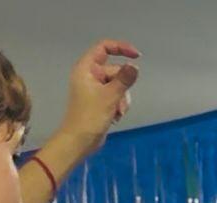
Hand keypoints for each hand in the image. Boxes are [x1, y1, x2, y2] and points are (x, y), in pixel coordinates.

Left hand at [54, 40, 140, 157]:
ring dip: (122, 99)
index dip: (121, 48)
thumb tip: (135, 66)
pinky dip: (118, 105)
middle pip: (115, 71)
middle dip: (122, 87)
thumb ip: (124, 79)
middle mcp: (89, 76)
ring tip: (117, 113)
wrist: (79, 141)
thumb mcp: (110, 96)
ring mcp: (94, 89)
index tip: (137, 56)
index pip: (104, 48)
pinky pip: (115, 96)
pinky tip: (115, 117)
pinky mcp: (99, 101)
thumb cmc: (90, 116)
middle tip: (120, 103)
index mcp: (86, 69)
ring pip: (117, 86)